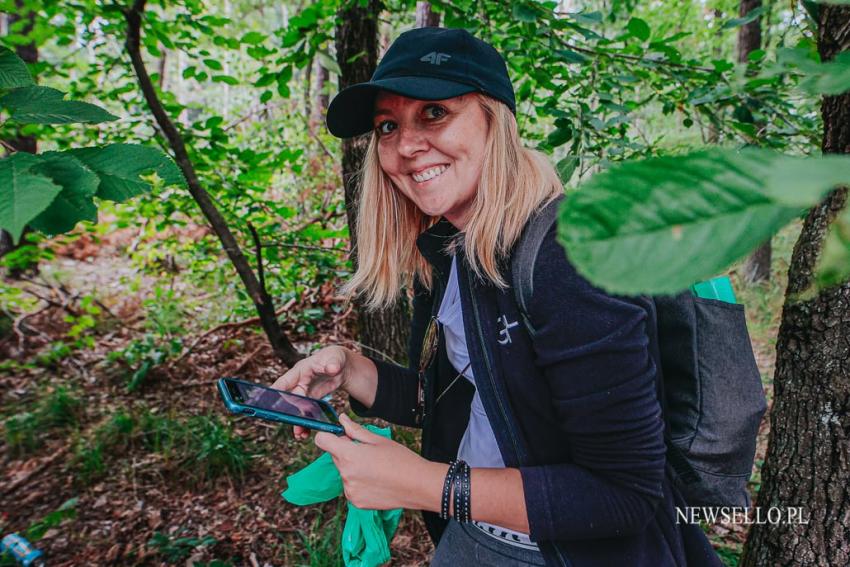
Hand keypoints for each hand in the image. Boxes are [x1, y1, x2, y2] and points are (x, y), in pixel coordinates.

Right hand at [272, 346, 349, 439]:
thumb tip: (332, 368)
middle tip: (284, 423)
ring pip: (296, 408)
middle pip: (289, 399)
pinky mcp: (311, 399)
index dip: (275, 392)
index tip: (267, 403)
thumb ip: (333, 363)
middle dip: (286, 412)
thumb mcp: (336, 358)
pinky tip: (306, 432)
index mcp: (301, 370)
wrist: (342, 366)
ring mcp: (304, 391)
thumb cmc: (335, 357)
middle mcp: (299, 382)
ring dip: (296, 421)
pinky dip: (306, 422)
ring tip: (299, 434)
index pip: (285, 381)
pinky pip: (306, 412)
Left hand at [315, 414, 436, 510]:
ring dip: (353, 469)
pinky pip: (351, 487)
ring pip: (344, 473)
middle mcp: (345, 474)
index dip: (328, 436)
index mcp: (349, 455)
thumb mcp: (378, 440)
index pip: (322, 441)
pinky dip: (359, 483)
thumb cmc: (401, 459)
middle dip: (347, 452)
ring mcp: (350, 490)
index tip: (338, 436)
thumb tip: (341, 420)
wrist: (418, 486)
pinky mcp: (356, 502)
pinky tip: (377, 481)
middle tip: (369, 453)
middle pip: (335, 457)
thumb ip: (355, 430)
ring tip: (376, 469)